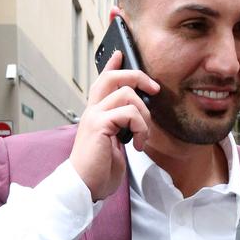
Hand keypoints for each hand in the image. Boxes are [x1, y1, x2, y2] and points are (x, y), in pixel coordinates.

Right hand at [70, 50, 159, 200]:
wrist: (85, 186)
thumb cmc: (99, 168)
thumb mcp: (114, 142)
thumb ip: (121, 126)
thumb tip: (139, 116)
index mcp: (96, 113)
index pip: (102, 81)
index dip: (112, 64)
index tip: (121, 53)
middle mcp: (92, 110)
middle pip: (113, 77)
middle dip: (138, 77)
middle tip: (154, 89)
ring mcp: (95, 116)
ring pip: (128, 95)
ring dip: (145, 116)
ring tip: (142, 136)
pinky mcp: (100, 125)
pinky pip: (130, 113)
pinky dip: (140, 128)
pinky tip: (137, 144)